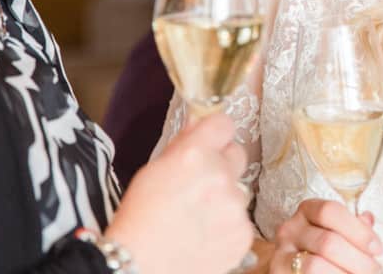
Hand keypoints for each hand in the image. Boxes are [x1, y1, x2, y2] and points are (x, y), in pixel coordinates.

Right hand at [105, 113, 252, 273]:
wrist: (142, 264)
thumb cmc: (140, 218)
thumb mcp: (153, 170)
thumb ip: (183, 144)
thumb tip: (199, 123)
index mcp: (194, 154)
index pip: (224, 124)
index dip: (216, 133)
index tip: (211, 141)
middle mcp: (219, 176)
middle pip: (236, 155)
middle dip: (221, 164)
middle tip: (199, 185)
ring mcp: (234, 206)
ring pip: (238, 190)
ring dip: (224, 198)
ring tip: (197, 217)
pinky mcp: (243, 233)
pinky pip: (242, 218)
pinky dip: (227, 225)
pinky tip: (205, 234)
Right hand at [269, 199, 382, 273]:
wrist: (289, 265)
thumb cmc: (318, 247)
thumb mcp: (334, 230)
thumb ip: (351, 226)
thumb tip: (369, 220)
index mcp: (307, 210)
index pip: (331, 211)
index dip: (358, 231)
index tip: (379, 249)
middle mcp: (290, 229)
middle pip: (328, 242)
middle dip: (358, 260)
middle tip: (376, 270)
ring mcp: (281, 254)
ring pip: (315, 265)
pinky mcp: (279, 273)